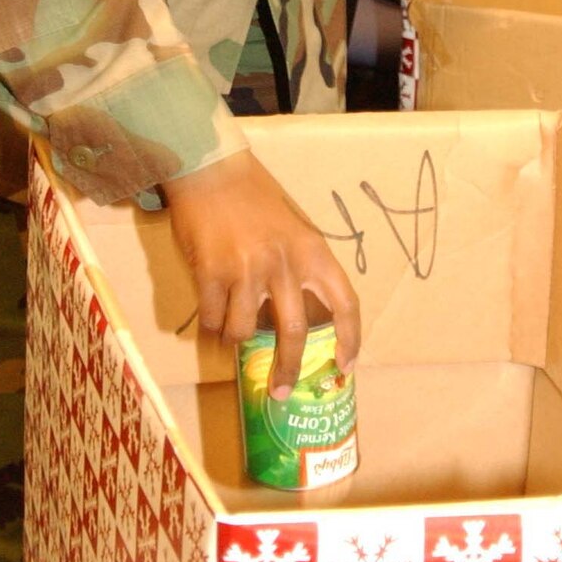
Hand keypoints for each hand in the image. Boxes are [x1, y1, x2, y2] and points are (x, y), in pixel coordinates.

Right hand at [164, 150, 360, 398]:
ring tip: (230, 334)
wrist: (211, 169)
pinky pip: (211, 318)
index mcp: (312, 250)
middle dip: (287, 370)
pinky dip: (211, 327)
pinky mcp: (211, 271)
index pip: (345, 303)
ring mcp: (245, 269)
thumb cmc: (253, 197)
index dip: (350, 339)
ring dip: (235, 340)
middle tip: (281, 392)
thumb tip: (297, 318)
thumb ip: (299, 267)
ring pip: (244, 331)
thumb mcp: (292, 227)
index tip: (345, 366)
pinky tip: (210, 322)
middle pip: (293, 334)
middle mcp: (283, 263)